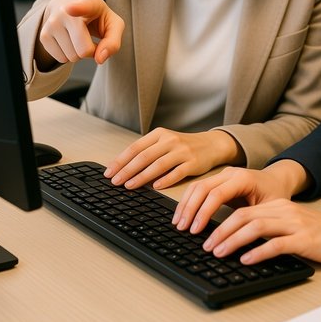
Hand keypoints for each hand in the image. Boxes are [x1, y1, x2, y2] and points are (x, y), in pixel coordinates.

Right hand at [36, 0, 124, 68]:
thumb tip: (99, 59)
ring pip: (71, 57)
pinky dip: (69, 54)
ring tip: (79, 35)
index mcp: (87, 3)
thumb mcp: (113, 24)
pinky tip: (69, 39)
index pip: (80, 6)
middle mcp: (65, 11)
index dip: (76, 8)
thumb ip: (113, 42)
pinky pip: (61, 59)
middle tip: (89, 35)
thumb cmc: (96, 16)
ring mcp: (52, 23)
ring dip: (79, 52)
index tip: (69, 9)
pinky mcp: (43, 35)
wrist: (69, 4)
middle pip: (83, 50)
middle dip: (91, 50)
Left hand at [104, 128, 242, 189]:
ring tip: (129, 186)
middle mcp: (170, 140)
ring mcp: (182, 151)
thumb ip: (147, 152)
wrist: (211, 144)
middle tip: (115, 182)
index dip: (120, 160)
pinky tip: (155, 187)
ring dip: (141, 177)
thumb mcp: (165, 143)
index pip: (135, 148)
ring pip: (158, 165)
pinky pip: (177, 172)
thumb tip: (122, 166)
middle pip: (144, 156)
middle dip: (127, 170)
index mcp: (160, 134)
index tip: (109, 172)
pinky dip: (165, 180)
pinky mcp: (193, 163)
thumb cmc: (184, 146)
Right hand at [173, 160, 307, 233]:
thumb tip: (239, 241)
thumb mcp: (270, 209)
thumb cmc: (275, 195)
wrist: (277, 180)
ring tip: (179, 224)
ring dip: (185, 205)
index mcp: (244, 178)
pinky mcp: (217, 179)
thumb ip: (254, 220)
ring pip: (197, 186)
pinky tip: (183, 214)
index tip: (195, 230)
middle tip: (182, 229)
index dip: (204, 212)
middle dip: (190, 209)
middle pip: (203, 188)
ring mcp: (222, 174)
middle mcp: (230, 173)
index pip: (217, 193)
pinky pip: (198, 187)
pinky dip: (188, 200)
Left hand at [198, 199, 320, 266]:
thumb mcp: (291, 225)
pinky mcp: (303, 239)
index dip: (221, 221)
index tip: (207, 235)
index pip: (243, 210)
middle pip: (244, 216)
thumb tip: (242, 240)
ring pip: (255, 227)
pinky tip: (246, 259)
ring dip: (233, 240)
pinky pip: (276, 244)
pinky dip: (258, 251)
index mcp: (278, 207)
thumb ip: (270, 228)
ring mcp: (293, 224)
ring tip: (219, 251)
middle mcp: (283, 211)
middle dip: (221, 231)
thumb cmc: (320, 233)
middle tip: (206, 245)